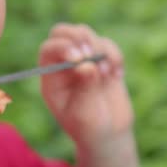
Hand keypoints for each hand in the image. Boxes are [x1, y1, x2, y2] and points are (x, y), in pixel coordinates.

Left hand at [38, 23, 134, 150]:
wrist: (108, 135)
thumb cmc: (89, 129)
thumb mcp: (84, 114)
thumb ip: (85, 90)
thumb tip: (87, 65)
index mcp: (51, 77)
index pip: (49, 49)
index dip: (63, 47)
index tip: (79, 58)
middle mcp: (63, 65)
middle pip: (62, 32)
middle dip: (79, 37)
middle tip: (92, 54)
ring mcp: (83, 60)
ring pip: (85, 33)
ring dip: (100, 48)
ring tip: (107, 74)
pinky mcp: (102, 59)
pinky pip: (107, 44)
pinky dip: (115, 55)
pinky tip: (117, 75)